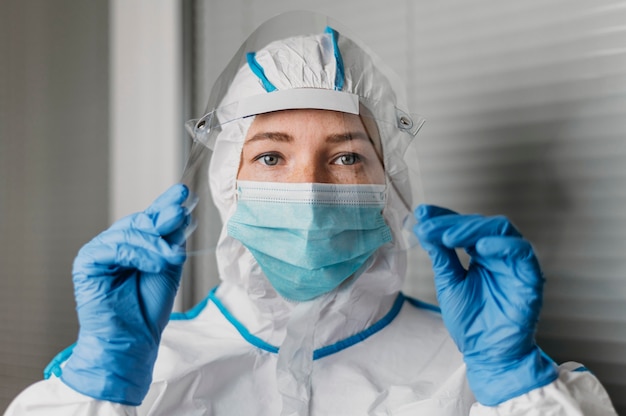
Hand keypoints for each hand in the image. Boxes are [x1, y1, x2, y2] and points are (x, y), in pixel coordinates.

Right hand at [60, 184, 190, 404]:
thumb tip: (182, 213)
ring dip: (154, 243)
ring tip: (172, 258)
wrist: (132, 341)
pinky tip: (154, 263)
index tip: (183, 193)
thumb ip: (171, 242)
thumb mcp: (168, 268)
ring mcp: (99, 253)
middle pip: (139, 222)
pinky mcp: (87, 263)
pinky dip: (137, 254)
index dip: (165, 204)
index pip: (150, 219)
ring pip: (128, 233)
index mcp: (134, 245)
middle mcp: (115, 245)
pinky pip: (113, 248)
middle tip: (180, 215)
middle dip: (162, 219)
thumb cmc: (148, 309)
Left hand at [413, 204, 557, 405]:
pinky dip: (502, 246)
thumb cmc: (470, 322)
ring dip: (472, 229)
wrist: (486, 354)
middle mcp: (499, 254)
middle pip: (481, 224)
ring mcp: (515, 264)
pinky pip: (522, 252)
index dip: (444, 217)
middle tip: (429, 227)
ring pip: (501, 230)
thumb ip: (441, 255)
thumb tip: (424, 226)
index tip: (422, 213)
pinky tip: (480, 248)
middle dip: (452, 223)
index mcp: (481, 254)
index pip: (465, 226)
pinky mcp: (530, 277)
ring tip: (448, 237)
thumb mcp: (449, 283)